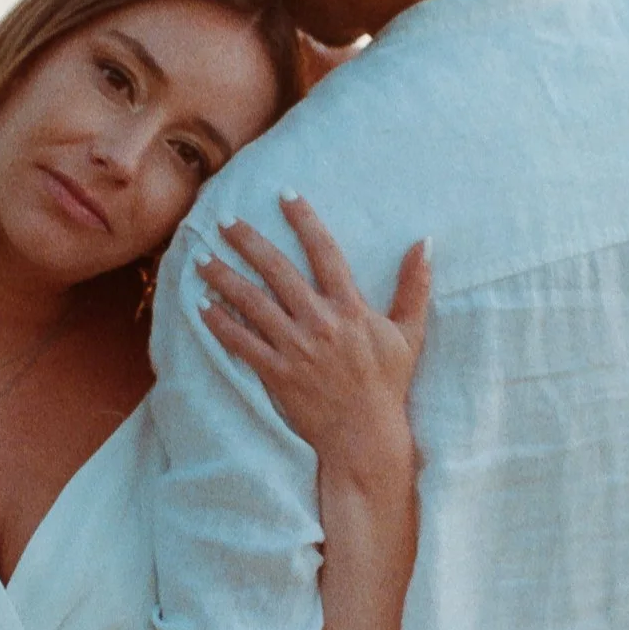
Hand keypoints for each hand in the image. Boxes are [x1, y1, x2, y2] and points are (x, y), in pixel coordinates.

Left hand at [195, 196, 428, 483]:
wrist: (365, 434)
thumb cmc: (388, 384)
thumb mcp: (409, 333)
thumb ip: (415, 286)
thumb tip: (425, 242)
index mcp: (350, 308)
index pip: (325, 251)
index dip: (304, 220)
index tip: (285, 195)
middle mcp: (320, 322)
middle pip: (277, 270)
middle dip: (248, 242)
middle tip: (224, 220)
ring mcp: (296, 348)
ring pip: (252, 303)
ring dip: (224, 278)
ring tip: (202, 260)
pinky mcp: (277, 373)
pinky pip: (242, 343)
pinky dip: (220, 324)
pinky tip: (202, 306)